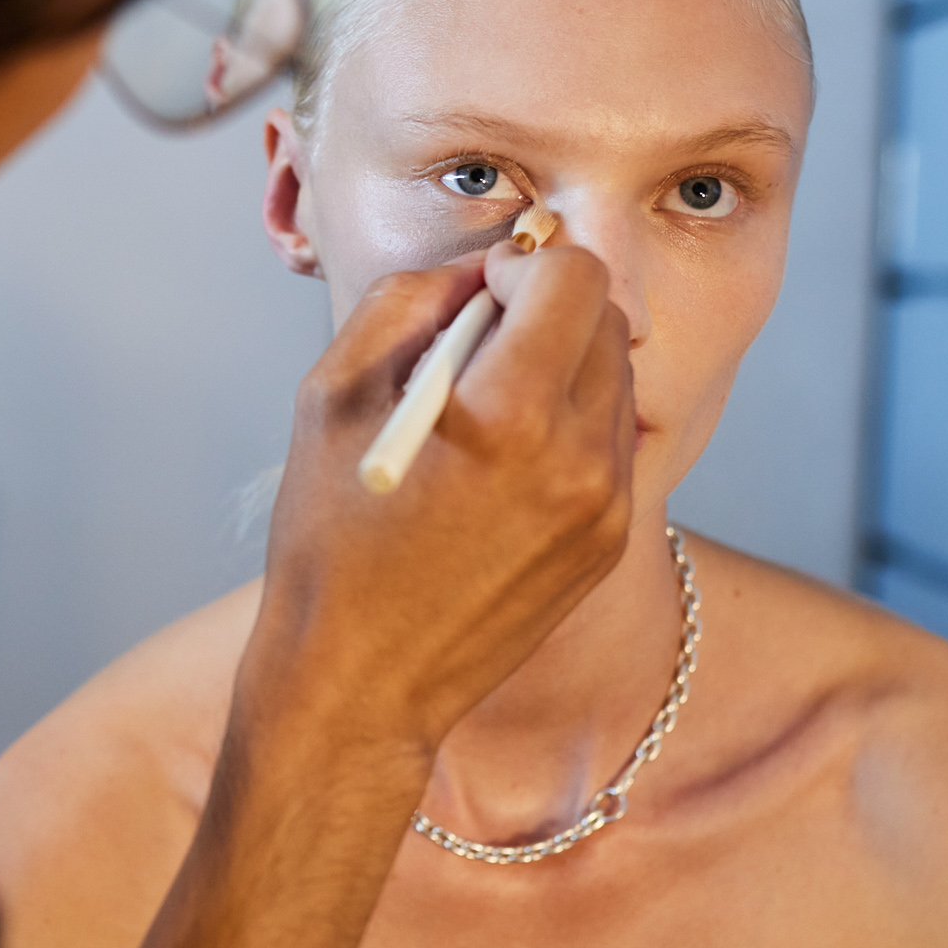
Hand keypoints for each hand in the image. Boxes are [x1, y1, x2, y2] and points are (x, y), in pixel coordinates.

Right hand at [237, 240, 634, 775]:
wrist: (361, 680)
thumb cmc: (330, 542)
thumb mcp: (332, 395)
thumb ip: (408, 302)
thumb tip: (476, 271)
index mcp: (508, 414)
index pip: (573, 276)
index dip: (519, 268)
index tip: (476, 298)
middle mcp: (578, 458)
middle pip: (607, 318)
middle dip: (546, 310)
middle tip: (477, 349)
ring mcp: (606, 506)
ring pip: (617, 376)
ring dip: (562, 366)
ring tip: (486, 415)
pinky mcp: (611, 541)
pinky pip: (611, 442)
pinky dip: (568, 427)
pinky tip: (503, 466)